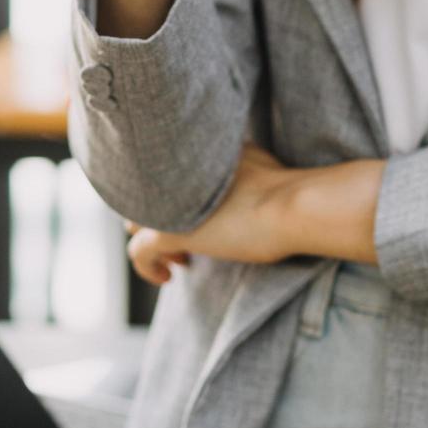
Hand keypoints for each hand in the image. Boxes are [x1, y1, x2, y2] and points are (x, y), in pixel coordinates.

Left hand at [125, 144, 298, 284]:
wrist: (293, 206)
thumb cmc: (286, 189)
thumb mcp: (256, 162)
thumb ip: (235, 165)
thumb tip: (241, 174)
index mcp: (193, 151)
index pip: (163, 171)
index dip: (175, 195)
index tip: (197, 214)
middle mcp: (172, 171)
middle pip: (143, 192)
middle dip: (158, 215)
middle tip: (189, 237)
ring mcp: (165, 201)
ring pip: (135, 221)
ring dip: (153, 239)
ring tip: (182, 258)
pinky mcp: (165, 232)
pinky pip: (138, 253)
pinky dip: (148, 268)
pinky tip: (168, 276)